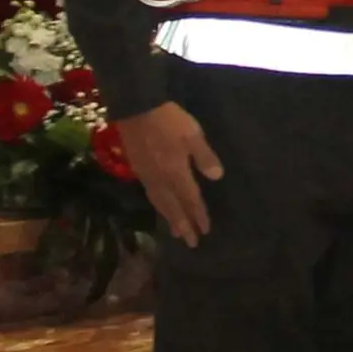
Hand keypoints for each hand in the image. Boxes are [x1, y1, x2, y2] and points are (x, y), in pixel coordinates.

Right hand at [117, 101, 223, 247]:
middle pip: (173, 207)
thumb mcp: (193, 134)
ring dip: (169, 219)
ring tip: (177, 233)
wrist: (136, 108)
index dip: (199, 215)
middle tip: (191, 243)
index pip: (191, 199)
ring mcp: (147, 176)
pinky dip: (158, 206)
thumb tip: (216, 176)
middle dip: (183, 225)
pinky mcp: (138, 169)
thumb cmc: (169, 120)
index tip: (205, 231)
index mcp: (176, 172)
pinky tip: (160, 207)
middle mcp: (161, 179)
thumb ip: (204, 156)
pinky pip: (150, 195)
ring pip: (160, 204)